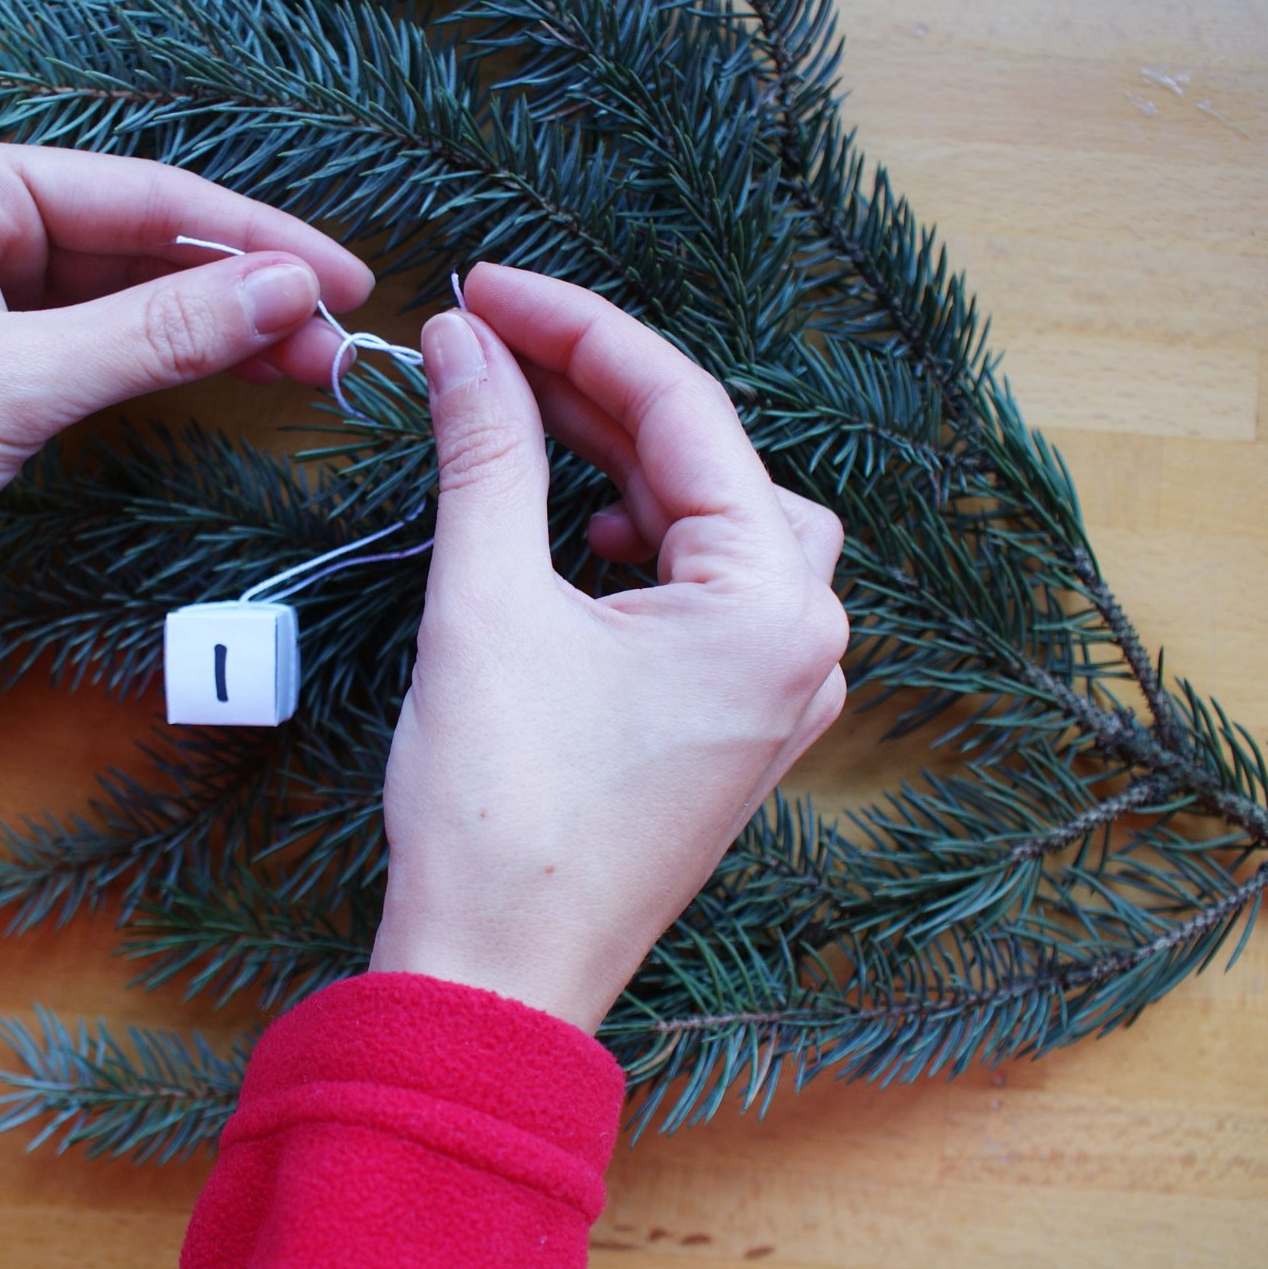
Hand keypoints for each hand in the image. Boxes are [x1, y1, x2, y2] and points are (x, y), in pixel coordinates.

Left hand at [0, 139, 371, 693]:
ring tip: (312, 367)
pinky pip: (94, 355)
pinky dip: (162, 369)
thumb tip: (288, 292)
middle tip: (341, 341)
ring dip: (214, 334)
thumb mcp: (18, 379)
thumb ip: (161, 331)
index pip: (141, 195)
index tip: (347, 280)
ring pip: (123, 304)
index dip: (256, 238)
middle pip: (139, 246)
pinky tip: (230, 378)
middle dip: (242, 291)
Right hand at [371, 265, 848, 1033]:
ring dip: (623, 465)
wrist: (495, 980)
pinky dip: (638, 544)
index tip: (486, 288)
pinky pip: (703, 596)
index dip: (575, 329)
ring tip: (524, 428)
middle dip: (597, 396)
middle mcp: (803, 643)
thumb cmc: (501, 812)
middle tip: (488, 346)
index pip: (682, 410)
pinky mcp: (731, 727)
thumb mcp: (485, 604)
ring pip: (714, 525)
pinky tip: (573, 532)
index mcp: (771, 606)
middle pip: (708, 462)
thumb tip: (464, 344)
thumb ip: (487, 452)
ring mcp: (775, 693)